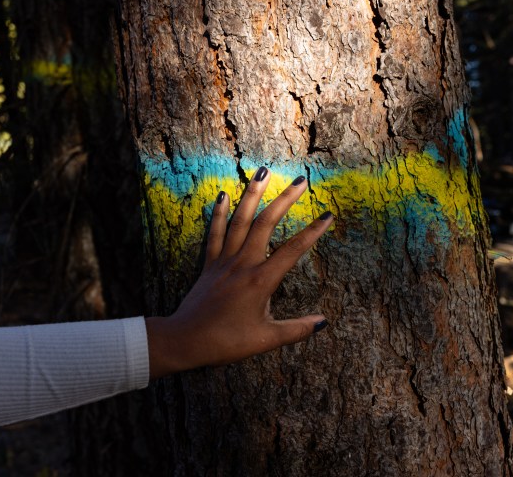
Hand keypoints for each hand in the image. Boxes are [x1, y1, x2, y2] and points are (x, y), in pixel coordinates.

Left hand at [145, 167, 333, 378]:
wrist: (185, 340)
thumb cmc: (226, 342)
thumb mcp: (266, 339)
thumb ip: (297, 329)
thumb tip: (323, 322)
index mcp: (261, 280)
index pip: (293, 250)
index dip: (312, 232)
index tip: (327, 216)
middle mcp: (243, 264)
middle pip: (267, 223)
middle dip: (285, 200)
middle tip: (300, 180)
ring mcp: (224, 261)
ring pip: (240, 220)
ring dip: (252, 194)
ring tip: (263, 171)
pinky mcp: (210, 264)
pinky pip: (215, 233)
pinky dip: (219, 213)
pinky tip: (223, 195)